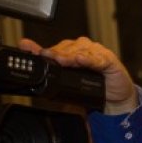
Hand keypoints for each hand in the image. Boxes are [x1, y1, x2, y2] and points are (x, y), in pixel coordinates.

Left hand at [17, 36, 134, 108]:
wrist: (115, 97)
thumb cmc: (94, 85)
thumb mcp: (68, 76)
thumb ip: (49, 62)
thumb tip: (26, 45)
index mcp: (75, 49)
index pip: (59, 47)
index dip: (48, 51)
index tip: (39, 53)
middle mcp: (86, 48)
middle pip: (69, 48)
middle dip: (58, 54)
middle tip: (48, 57)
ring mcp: (99, 53)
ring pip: (82, 52)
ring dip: (71, 56)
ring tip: (62, 60)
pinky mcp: (110, 60)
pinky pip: (98, 59)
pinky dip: (89, 59)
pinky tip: (82, 60)